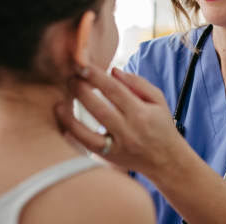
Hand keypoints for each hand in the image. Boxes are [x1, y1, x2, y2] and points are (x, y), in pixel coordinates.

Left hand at [55, 65, 186, 177]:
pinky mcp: (110, 157)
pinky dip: (73, 136)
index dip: (96, 76)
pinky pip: (87, 148)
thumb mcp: (158, 100)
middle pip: (99, 109)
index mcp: (140, 113)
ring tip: (60, 101)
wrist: (166, 160)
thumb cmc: (161, 125)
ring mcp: (118, 146)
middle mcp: (128, 130)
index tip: (83, 66)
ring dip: (71, 116)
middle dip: (81, 91)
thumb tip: (114, 71)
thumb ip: (138, 83)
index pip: (114, 90)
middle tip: (70, 78)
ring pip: (89, 132)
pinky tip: (63, 125)